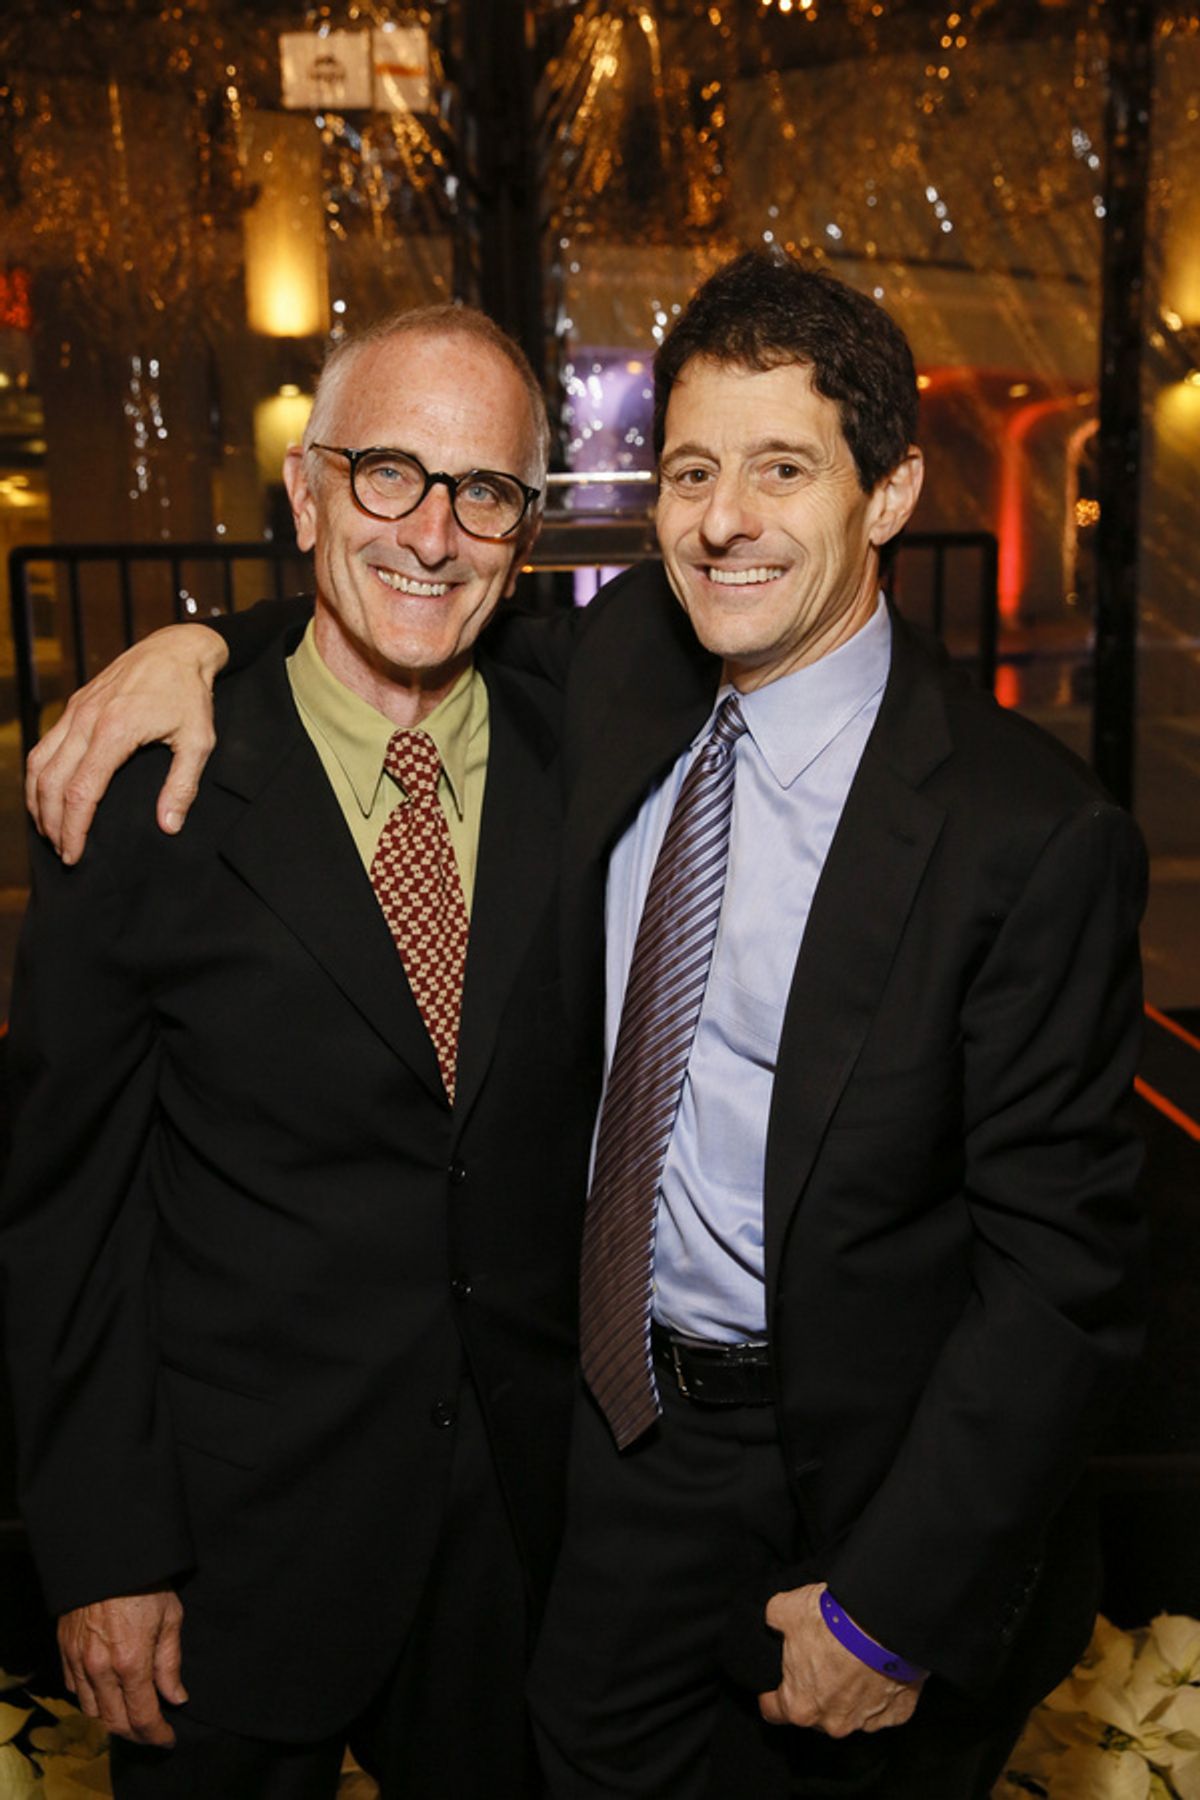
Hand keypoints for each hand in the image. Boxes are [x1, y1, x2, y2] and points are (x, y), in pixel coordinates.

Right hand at [26, 623, 227, 863]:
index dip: (74, 828)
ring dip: (38, 801)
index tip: (74, 855)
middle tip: (62, 852)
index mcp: (115, 730)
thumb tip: (168, 826)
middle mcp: (86, 720)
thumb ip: (183, 785)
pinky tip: (47, 796)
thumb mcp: (199, 741)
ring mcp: (75, 710)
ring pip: (38, 762)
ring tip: (50, 831)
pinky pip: (44, 746)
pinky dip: (39, 776)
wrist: (176, 648)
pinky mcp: (74, 706)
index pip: (81, 791)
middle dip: (52, 823)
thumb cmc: (190, 695)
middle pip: (51, 781)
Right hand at [58, 1587, 186, 1744]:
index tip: (168, 1739)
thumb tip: (176, 1697)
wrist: (109, 1556)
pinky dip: (90, 1701)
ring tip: (130, 1717)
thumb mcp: (171, 1618)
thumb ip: (170, 1664)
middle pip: (114, 1722)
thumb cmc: (146, 1583)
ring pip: (91, 1711)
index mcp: (132, 1662)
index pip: (143, 1716)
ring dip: (111, 1721)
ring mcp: (79, 1662)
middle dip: (135, 1734)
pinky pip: (74, 1690)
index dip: (157, 1734)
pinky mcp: (65, 1652)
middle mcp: (101, 1669)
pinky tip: (106, 1695)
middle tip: (152, 1733)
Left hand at [758, 1583, 922, 1736]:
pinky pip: (884, 1707)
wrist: (883, 1621)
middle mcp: (832, 1722)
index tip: (775, 1689)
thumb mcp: (786, 1610)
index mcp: (800, 1705)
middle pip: (817, 1711)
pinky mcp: (896, 1714)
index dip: (772, 1697)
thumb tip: (774, 1620)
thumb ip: (774, 1621)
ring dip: (851, 1692)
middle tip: (825, 1659)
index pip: (774, 1710)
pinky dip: (881, 1691)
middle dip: (818, 1690)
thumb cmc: (834, 1622)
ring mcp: (867, 1722)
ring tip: (856, 1660)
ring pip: (852, 1711)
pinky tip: (879, 1667)